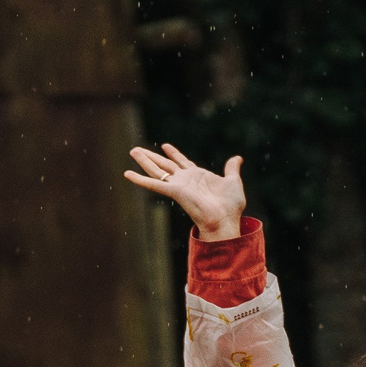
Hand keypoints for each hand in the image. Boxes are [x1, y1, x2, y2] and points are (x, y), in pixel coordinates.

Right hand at [124, 144, 245, 241]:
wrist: (226, 220)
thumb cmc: (231, 207)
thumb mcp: (233, 182)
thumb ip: (232, 169)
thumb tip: (237, 158)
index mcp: (198, 176)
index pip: (182, 162)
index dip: (174, 153)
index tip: (165, 145)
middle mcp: (185, 180)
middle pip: (165, 164)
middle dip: (152, 156)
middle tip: (137, 149)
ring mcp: (178, 185)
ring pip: (157, 170)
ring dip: (144, 160)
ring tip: (133, 151)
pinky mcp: (174, 191)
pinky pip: (153, 184)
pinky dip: (140, 179)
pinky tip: (127, 174)